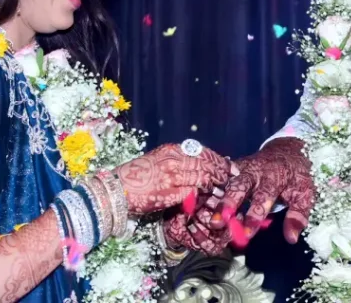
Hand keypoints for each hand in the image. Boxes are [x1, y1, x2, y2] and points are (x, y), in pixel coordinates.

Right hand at [116, 143, 231, 215]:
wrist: (117, 190)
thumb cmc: (137, 178)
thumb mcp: (158, 162)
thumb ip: (177, 162)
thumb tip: (198, 166)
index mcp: (171, 150)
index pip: (202, 152)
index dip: (218, 159)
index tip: (230, 165)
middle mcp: (174, 159)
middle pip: (206, 163)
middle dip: (222, 170)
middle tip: (233, 177)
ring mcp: (173, 175)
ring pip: (203, 176)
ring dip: (216, 184)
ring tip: (225, 189)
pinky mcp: (171, 192)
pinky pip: (194, 192)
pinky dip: (204, 195)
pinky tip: (210, 200)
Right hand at [173, 137, 313, 253]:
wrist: (287, 151)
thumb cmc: (296, 176)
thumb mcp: (305, 194)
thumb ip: (297, 216)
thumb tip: (291, 239)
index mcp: (273, 177)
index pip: (263, 197)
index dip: (255, 215)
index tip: (248, 234)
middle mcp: (255, 171)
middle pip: (239, 185)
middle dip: (228, 203)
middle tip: (217, 222)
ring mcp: (241, 168)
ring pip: (225, 182)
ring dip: (215, 199)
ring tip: (203, 217)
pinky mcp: (232, 168)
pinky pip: (219, 178)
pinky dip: (209, 190)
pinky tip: (197, 204)